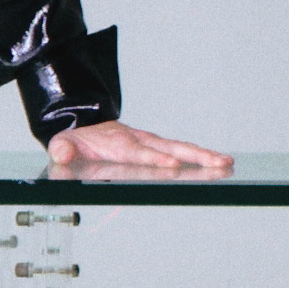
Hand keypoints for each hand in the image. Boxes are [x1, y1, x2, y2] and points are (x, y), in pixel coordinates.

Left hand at [45, 120, 232, 180]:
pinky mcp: (157, 146)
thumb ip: (62, 148)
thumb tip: (64, 151)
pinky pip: (181, 151)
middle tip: (217, 163)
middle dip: (194, 157)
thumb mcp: (62, 143)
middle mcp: (140, 140)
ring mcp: (150, 142)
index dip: (154, 158)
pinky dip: (200, 156)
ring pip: (181, 149)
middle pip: (171, 149)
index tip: (171, 163)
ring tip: (226, 162)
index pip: (140, 152)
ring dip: (204, 156)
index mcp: (119, 144)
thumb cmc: (76, 139)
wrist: (83, 124)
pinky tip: (219, 163)